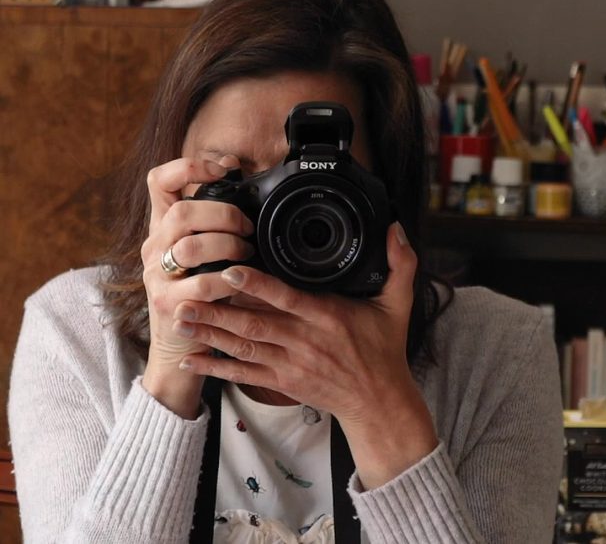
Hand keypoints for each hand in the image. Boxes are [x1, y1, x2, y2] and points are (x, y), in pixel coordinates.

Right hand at [140, 153, 254, 417]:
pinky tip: (239, 279)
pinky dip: (227, 279)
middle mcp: (153, 247)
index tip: (222, 169)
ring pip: (190, 246)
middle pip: (181, 212)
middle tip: (247, 228)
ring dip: (228, 245)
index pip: (159, 181)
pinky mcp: (167, 303)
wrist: (179, 342)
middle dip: (223, 214)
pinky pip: (200, 285)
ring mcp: (155, 276)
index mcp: (162, 228)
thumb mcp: (203, 253)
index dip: (188, 167)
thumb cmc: (200, 292)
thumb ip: (214, 224)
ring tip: (247, 253)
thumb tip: (245, 186)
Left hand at [175, 222, 438, 483]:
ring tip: (179, 319)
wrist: (378, 401)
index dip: (257, 285)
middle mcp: (303, 341)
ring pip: (242, 347)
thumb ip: (400, 264)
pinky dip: (216, 368)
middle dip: (216, 310)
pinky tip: (191, 360)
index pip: (287, 297)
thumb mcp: (398, 305)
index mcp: (327, 317)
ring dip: (209, 333)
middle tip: (184, 295)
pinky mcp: (281, 382)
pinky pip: (244, 374)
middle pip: (253, 323)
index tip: (230, 270)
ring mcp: (289, 364)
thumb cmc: (384, 350)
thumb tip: (397, 228)